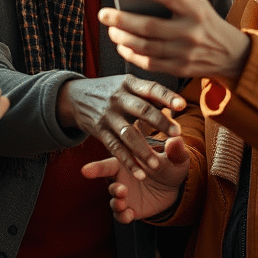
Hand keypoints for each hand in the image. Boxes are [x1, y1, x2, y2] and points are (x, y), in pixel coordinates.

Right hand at [57, 74, 185, 180]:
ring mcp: (108, 115)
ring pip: (128, 134)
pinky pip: (115, 148)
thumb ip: (150, 94)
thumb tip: (178, 104)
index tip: (183, 105)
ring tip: (157, 164)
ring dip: (143, 150)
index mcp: (130, 84)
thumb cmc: (112, 91)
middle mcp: (118, 98)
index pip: (151, 89)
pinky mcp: (99, 131)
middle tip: (177, 134)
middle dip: (161, 122)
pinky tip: (140, 174)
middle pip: (142, 110)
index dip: (167, 97)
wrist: (75, 96)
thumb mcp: (128, 85)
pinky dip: (128, 162)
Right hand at [81, 136, 190, 223]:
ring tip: (123, 202)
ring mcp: (125, 196)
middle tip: (121, 189)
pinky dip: (123, 216)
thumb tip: (177, 139)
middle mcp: (121, 179)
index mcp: (126, 163)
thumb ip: (175, 151)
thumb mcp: (175, 159)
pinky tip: (129, 214)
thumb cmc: (170, 166)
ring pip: (113, 201)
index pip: (108, 165)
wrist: (175, 187)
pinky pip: (121, 215)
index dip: (95, 168)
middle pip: (109, 184)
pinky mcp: (131, 209)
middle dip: (112, 188)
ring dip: (116, 203)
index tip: (85, 171)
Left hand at [99, 0, 251, 87]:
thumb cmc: (206, 23)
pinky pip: (149, 63)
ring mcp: (185, 53)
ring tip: (111, 30)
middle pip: (149, 26)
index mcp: (195, 10)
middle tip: (104, 14)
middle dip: (122, 20)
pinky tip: (122, 46)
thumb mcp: (198, 4)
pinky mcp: (180, 69)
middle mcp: (190, 32)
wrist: (231, 54)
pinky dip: (132, 55)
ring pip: (145, 47)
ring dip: (123, 39)